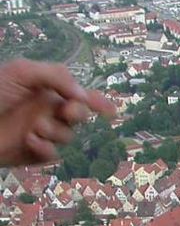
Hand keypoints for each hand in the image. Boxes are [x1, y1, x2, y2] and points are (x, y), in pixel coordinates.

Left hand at [0, 59, 115, 166]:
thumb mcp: (21, 71)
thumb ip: (56, 76)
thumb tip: (82, 95)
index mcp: (46, 90)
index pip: (79, 94)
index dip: (98, 102)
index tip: (111, 110)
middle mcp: (46, 110)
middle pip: (79, 114)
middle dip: (78, 112)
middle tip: (66, 111)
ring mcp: (41, 133)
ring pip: (68, 134)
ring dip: (53, 130)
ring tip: (32, 127)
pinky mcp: (35, 154)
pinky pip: (53, 154)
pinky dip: (44, 148)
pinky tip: (28, 141)